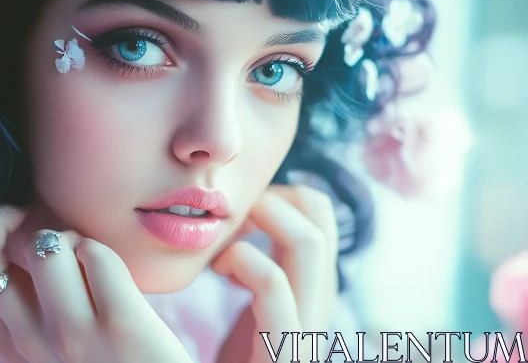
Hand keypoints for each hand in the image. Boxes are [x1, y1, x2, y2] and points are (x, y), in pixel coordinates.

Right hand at [0, 205, 194, 362]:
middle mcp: (30, 343)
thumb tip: (12, 235)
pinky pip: (94, 253)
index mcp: (10, 344)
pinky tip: (113, 275)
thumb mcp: (51, 337)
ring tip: (85, 257)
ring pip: (45, 246)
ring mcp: (73, 335)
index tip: (20, 227)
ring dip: (68, 237)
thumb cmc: (108, 358)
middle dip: (18, 224)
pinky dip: (102, 250)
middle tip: (51, 232)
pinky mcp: (120, 324)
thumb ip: (27, 300)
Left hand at [213, 185, 339, 362]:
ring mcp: (303, 327)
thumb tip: (233, 231)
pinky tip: (219, 269)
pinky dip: (247, 261)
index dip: (278, 192)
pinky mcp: (284, 353)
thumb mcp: (252, 314)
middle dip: (274, 194)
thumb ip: (253, 274)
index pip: (317, 213)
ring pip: (309, 241)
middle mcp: (314, 303)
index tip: (235, 210)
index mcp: (308, 290)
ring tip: (225, 237)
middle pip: (320, 214)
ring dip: (263, 216)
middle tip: (231, 214)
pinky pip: (276, 287)